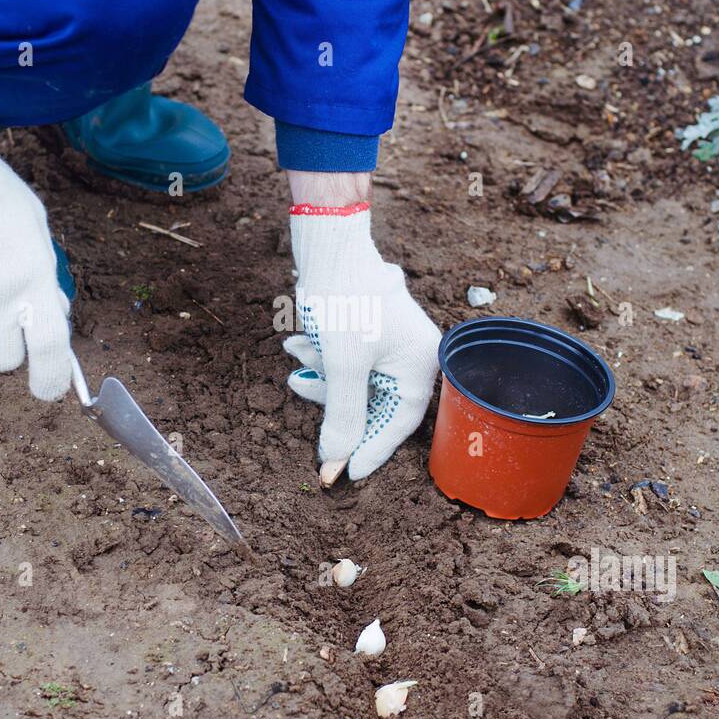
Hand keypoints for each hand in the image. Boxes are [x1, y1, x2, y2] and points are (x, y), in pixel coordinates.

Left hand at [284, 176, 440, 480]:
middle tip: (297, 385)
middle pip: (372, 403)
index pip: (398, 424)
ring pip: (354, 382)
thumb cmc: (346, 299)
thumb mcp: (343, 364)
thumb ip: (343, 417)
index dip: (370, 451)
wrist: (331, 243)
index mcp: (422, 365)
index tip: (344, 474)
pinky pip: (348, 363)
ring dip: (321, 370)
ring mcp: (393, 344)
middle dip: (331, 395)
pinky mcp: (372, 333)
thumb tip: (336, 461)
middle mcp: (414, 356)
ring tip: (296, 347)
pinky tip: (299, 340)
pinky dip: (323, 357)